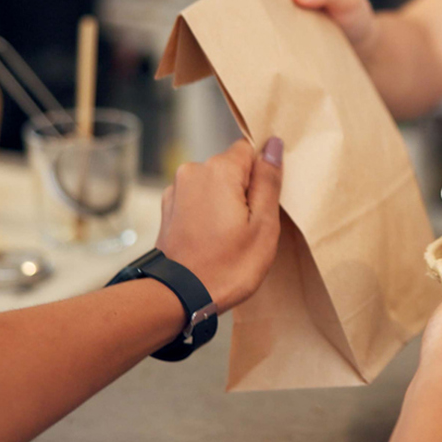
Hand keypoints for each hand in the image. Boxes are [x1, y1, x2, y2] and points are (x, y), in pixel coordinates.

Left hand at [156, 138, 282, 313]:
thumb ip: (269, 180)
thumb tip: (273, 145)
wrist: (179, 296)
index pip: (250, 150)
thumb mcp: (263, 225)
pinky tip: (211, 238)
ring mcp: (176, 189)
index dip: (262, 175)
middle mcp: (192, 171)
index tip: (263, 203)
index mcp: (219, 170)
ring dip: (224, 202)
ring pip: (214, 184)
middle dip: (244, 190)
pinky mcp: (168, 207)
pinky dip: (207, 212)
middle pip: (231, 167)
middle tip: (249, 226)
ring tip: (228, 236)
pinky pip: (197, 199)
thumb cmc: (228, 266)